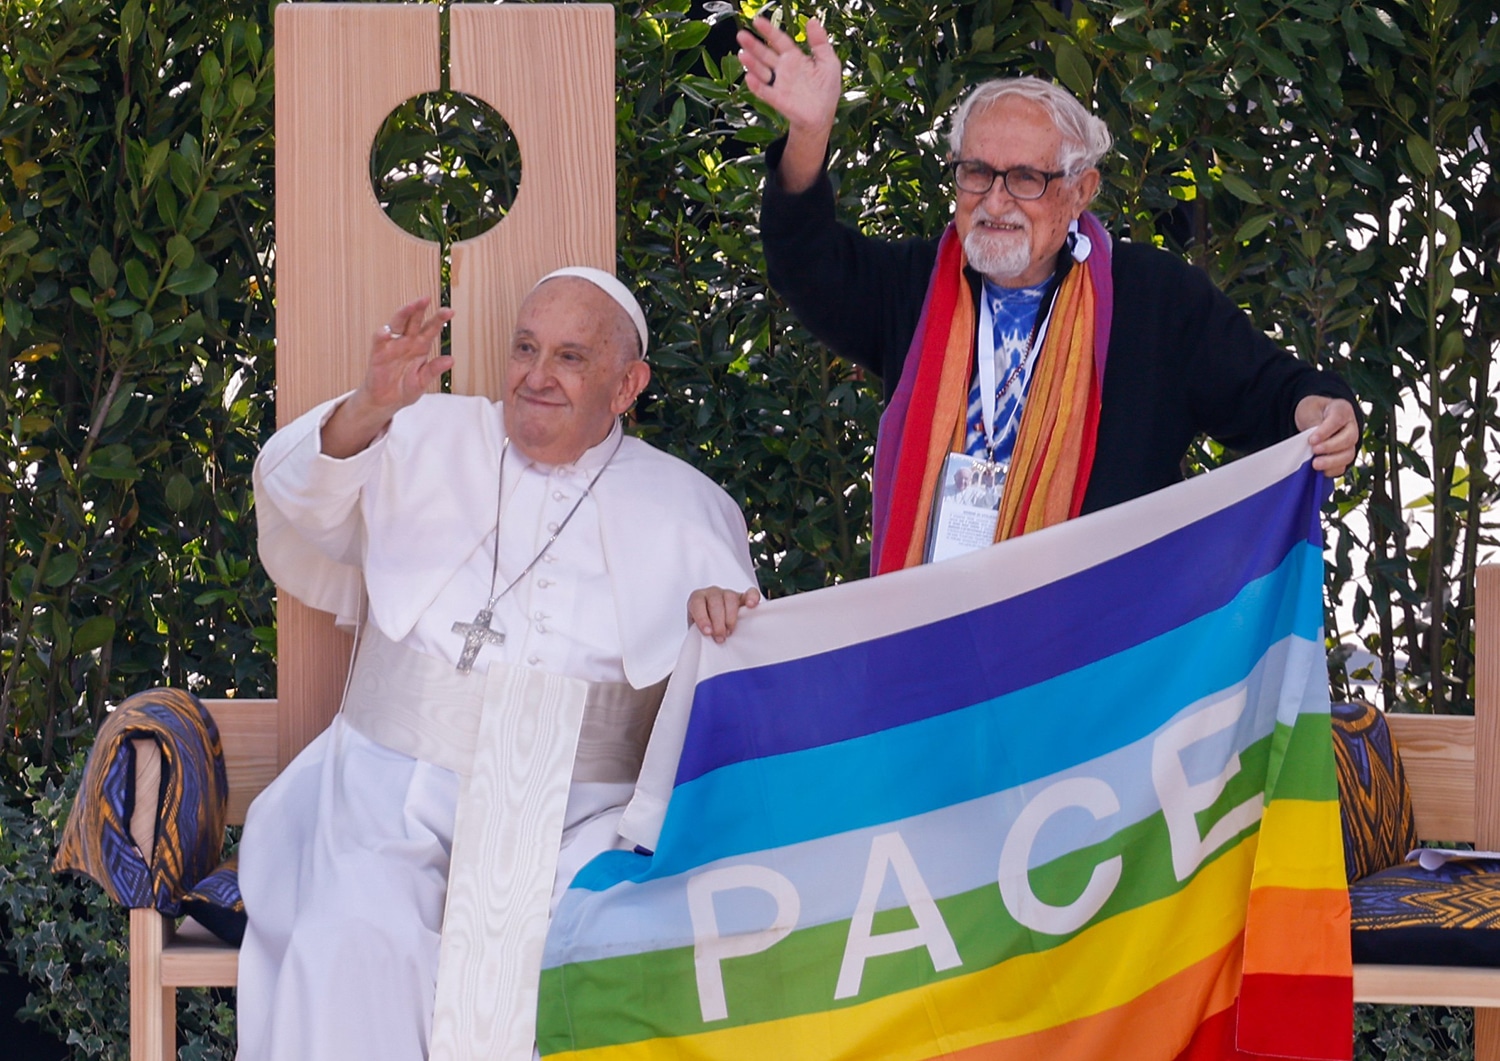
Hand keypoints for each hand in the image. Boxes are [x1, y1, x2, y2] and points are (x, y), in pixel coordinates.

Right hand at [321, 298, 453, 457]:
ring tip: (410, 306)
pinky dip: (382, 335)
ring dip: (403, 314)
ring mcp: (392, 346)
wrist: (386, 402)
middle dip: (419, 309)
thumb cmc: (404, 388)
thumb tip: (451, 360)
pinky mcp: (378, 354)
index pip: (430, 329)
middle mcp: (406, 342)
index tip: (450, 311)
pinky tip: (387, 331)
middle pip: (413, 321)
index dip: (439, 319)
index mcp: (420, 347)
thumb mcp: (422, 381)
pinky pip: (380, 341)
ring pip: (397, 324)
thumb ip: (434, 370)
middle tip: (426, 299)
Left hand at [688, 586, 761, 643]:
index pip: (697, 603)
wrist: (713, 626)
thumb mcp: (696, 631)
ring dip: (731, 617)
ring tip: (730, 632)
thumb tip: (704, 644)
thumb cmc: (704, 629)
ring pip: (730, 598)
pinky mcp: (742, 597)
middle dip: (718, 622)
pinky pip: (750, 593)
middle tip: (720, 637)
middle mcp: (712, 594)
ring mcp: (728, 594)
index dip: (702, 618)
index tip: (707, 632)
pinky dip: (751, 597)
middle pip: (715, 602)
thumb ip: (698, 634)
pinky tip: (751, 606)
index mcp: (697, 599)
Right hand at [737, 16, 840, 136]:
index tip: (757, 21)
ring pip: (762, 71)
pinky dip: (757, 86)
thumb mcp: (829, 62)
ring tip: (742, 54)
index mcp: (795, 58)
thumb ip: (820, 42)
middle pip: (765, 54)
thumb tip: (813, 21)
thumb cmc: (826, 91)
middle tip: (741, 35)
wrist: (822, 117)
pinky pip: (765, 92)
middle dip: (753, 45)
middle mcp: (784, 70)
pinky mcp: (778, 100)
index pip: (779, 41)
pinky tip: (749, 78)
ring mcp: (779, 85)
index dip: (769, 31)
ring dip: (752, 63)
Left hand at [1294, 396, 1358, 476]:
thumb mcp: (1309, 409)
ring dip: (1332, 461)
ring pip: (1348, 455)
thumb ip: (1313, 422)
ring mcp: (1350, 443)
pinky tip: (1322, 471)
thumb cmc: (1314, 411)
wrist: (1314, 417)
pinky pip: (1343, 466)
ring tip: (1316, 464)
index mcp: (1343, 410)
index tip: (1312, 439)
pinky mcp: (1344, 456)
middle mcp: (1351, 427)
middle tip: (1314, 450)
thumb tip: (1314, 439)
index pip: (1338, 420)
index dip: (1325, 431)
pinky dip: (1333, 470)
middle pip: (1348, 439)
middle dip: (1330, 447)